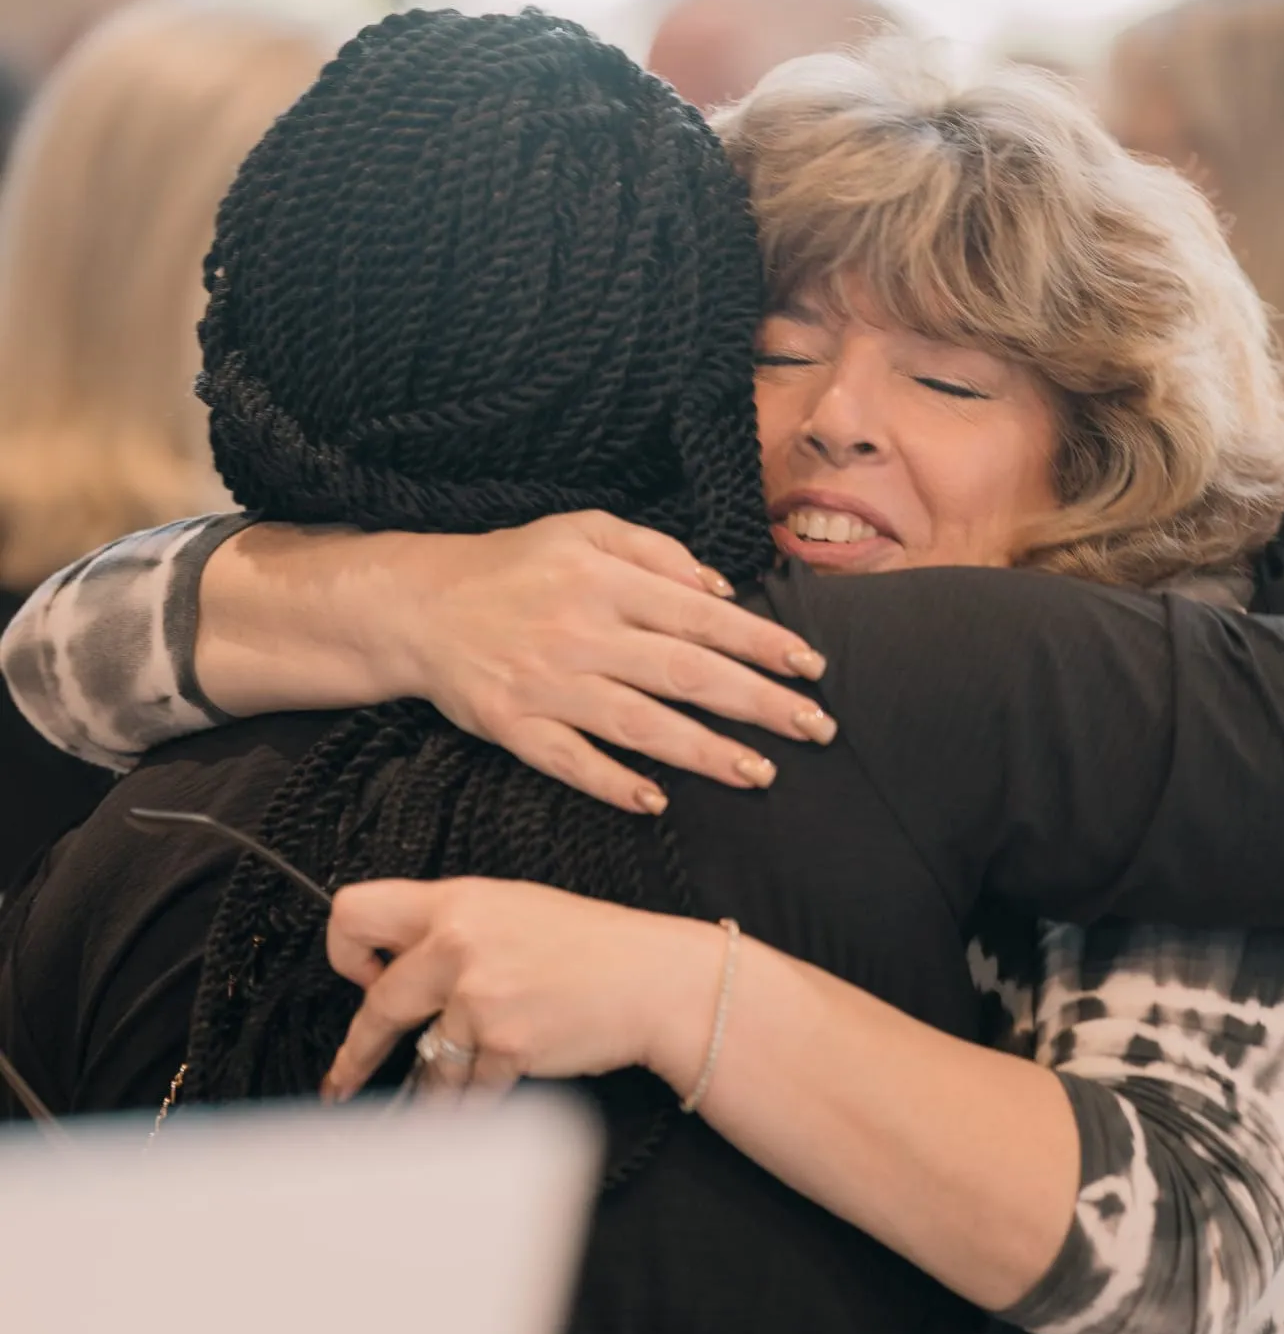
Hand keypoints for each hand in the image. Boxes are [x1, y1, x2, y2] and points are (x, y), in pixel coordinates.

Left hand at [321, 877, 717, 1100]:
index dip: (347, 953)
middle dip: (359, 1053)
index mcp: (457, 901)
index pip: (356, 910)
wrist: (652, 979)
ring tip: (471, 1077)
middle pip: (377, 1005)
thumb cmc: (592, 946)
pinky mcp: (502, 1043)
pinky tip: (503, 1081)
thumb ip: (452, 929)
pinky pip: (467, 1091)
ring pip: (427, 1062)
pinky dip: (479, 1098)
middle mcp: (458, 942)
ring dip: (443, 1082)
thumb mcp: (513, 909)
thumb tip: (397, 964)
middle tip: (346, 1078)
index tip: (362, 982)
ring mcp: (479, 995)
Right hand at [381, 512, 832, 812]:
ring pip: (638, 723)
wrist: (419, 606)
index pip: (700, 614)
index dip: (759, 641)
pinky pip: (569, 761)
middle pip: (683, 672)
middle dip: (756, 702)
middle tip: (815, 727)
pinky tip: (657, 803)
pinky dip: (612, 782)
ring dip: (704, 752)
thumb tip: (720, 587)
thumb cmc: (514, 566)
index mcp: (605, 580)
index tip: (809, 666)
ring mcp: (546, 684)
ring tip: (761, 773)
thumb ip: (655, 550)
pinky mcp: (512, 726)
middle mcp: (581, 632)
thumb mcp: (583, 530)